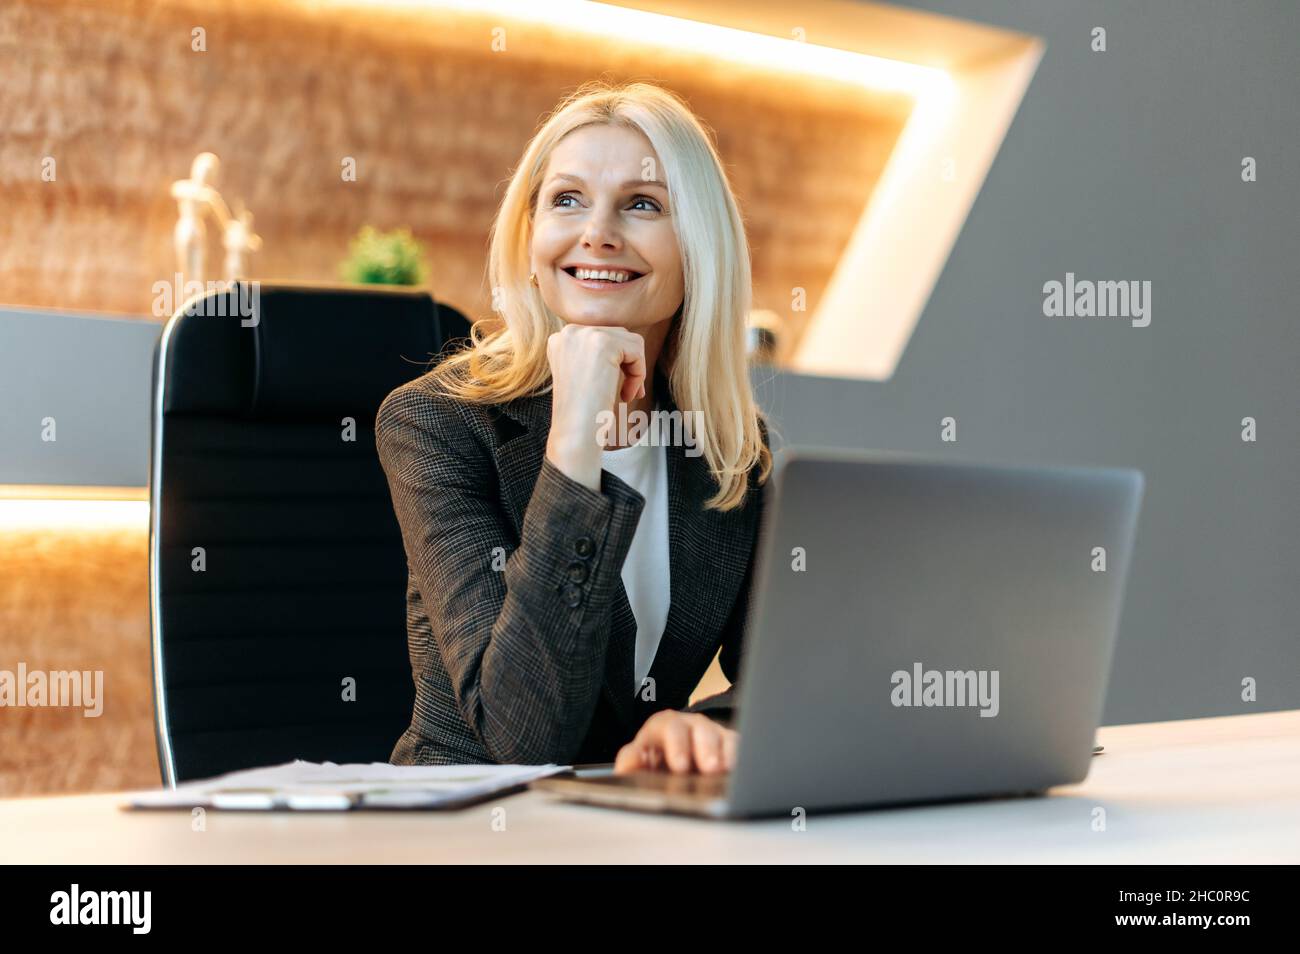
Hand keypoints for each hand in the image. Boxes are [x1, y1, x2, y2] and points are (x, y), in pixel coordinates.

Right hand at [545, 324, 645, 490]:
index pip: (603, 336)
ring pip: (631, 341)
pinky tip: (626, 395)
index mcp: (561, 340)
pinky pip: (636, 350)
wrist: (575, 432)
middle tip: (628, 393)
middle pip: (619, 335)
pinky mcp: (601, 342)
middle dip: (628, 365)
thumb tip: (631, 342)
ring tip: (627, 394)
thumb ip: (598, 355)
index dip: (617, 362)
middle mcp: (569, 332)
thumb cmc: (582, 413)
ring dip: (635, 370)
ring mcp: (583, 334)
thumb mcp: (584, 375)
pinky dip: (639, 374)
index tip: (619, 388)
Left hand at [613, 710, 738, 775]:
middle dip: (704, 748)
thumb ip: (630, 761)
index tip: (679, 767)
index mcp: (663, 725)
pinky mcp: (728, 744)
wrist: (671, 764)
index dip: (676, 746)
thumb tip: (631, 762)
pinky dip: (737, 757)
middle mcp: (690, 725)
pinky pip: (737, 745)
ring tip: (722, 770)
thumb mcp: (637, 760)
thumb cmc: (653, 761)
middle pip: (700, 729)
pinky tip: (735, 770)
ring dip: (723, 754)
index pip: (670, 728)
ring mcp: (711, 733)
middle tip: (708, 768)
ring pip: (720, 736)